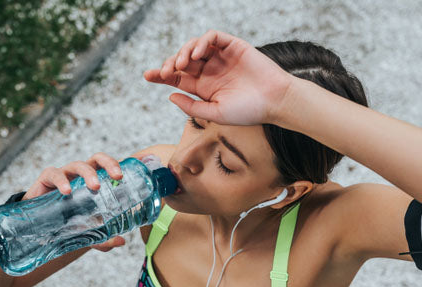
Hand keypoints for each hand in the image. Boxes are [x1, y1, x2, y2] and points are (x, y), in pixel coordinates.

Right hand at [23, 152, 127, 252]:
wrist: (41, 229)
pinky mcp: (47, 178)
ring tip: (95, 187)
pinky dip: (61, 180)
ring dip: (88, 173)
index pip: (108, 167)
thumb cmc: (68, 225)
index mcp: (94, 182)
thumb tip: (121, 241)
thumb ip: (104, 238)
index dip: (118, 166)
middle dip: (109, 164)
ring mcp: (64, 175)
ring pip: (78, 165)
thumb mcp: (88, 234)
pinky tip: (67, 191)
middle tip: (117, 176)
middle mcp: (80, 175)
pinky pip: (55, 174)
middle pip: (96, 159)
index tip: (125, 176)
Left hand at [143, 30, 294, 125]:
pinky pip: (212, 37)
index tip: (147, 75)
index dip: (161, 75)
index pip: (177, 79)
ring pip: (194, 47)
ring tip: (182, 64)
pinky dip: (202, 41)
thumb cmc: (248, 111)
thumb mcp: (214, 113)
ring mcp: (220, 57)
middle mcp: (209, 71)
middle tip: (164, 71)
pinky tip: (197, 54)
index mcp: (203, 88)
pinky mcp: (232, 46)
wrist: (274, 101)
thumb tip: (169, 94)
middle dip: (169, 64)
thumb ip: (191, 105)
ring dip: (183, 52)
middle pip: (181, 61)